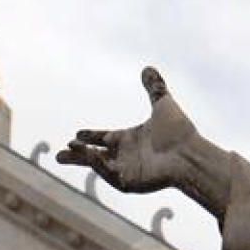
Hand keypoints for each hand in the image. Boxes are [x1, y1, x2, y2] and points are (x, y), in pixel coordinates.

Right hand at [59, 67, 222, 204]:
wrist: (190, 153)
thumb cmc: (179, 132)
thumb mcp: (163, 104)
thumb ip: (154, 88)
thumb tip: (148, 68)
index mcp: (130, 140)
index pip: (105, 138)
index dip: (91, 137)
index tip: (77, 134)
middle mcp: (126, 156)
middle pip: (95, 156)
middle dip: (77, 155)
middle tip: (59, 154)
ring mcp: (127, 170)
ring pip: (98, 166)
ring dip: (83, 159)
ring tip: (68, 152)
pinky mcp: (130, 182)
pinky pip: (108, 174)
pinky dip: (98, 165)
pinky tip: (90, 155)